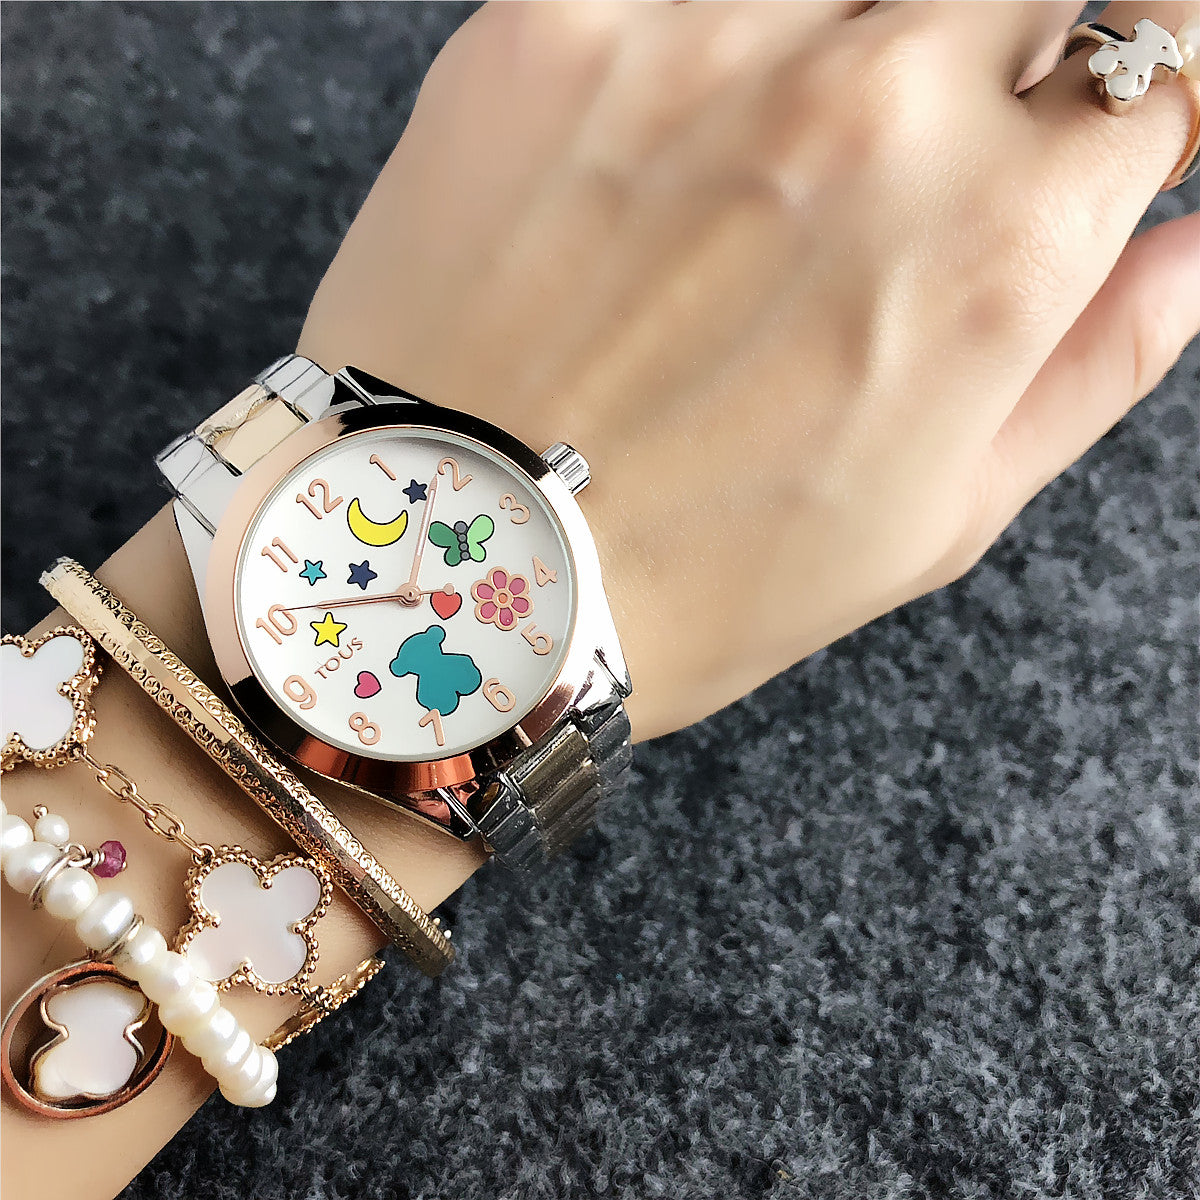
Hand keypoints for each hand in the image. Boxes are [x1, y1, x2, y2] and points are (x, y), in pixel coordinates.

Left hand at [298, 1, 1199, 739]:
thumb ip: (1096, 360)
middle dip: (1017, 33)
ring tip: (780, 165)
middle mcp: (874, 112)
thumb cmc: (696, 580)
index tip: (1091, 117)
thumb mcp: (936, 517)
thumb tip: (1196, 241)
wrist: (452, 576)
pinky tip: (677, 141)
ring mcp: (706, 46)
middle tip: (933, 126)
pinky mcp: (556, 26)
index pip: (1171, 54)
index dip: (1150, 80)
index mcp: (994, 246)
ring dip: (860, 37)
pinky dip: (712, 40)